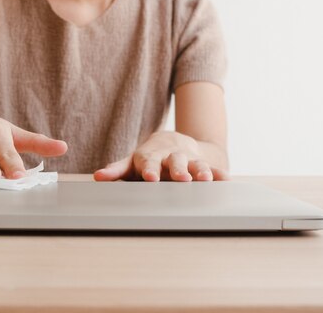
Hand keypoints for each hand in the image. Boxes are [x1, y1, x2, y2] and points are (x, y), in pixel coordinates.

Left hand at [93, 131, 227, 181]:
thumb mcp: (132, 162)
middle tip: (181, 179)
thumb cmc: (148, 158)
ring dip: (199, 171)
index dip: (149, 169)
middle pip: (174, 161)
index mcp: (151, 156)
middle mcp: (170, 156)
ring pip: (195, 164)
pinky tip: (225, 180)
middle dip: (177, 170)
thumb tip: (98, 177)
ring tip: (203, 180)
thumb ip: (116, 170)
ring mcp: (188, 159)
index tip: (150, 178)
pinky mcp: (203, 163)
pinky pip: (212, 168)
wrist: (174, 142)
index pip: (149, 162)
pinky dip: (218, 174)